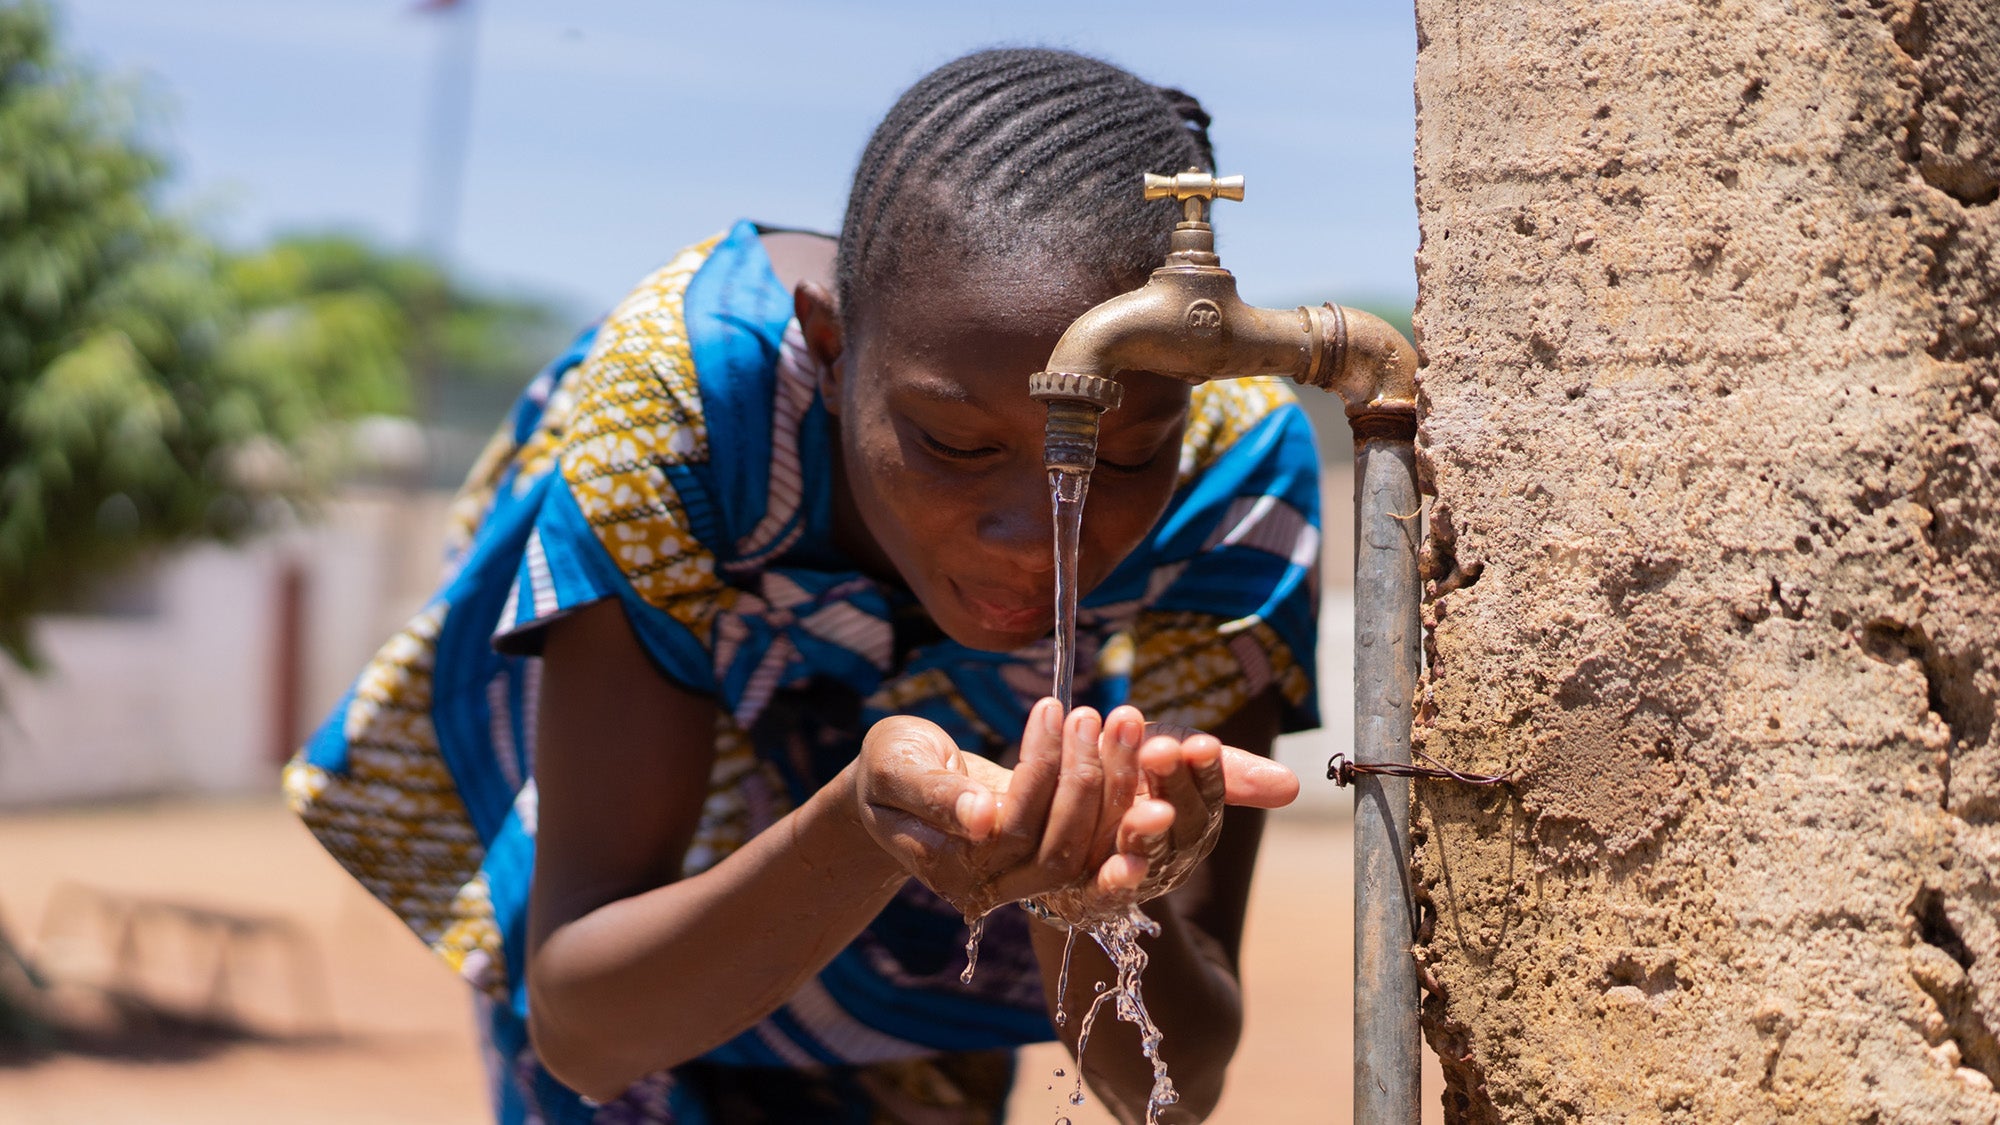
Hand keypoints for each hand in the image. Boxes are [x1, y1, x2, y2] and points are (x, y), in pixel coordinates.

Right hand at [849, 698, 1142, 917]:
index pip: (1013, 830)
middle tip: (1092, 712)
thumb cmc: (888, 768)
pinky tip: (1135, 752)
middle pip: (1058, 850)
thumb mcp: (894, 768)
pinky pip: (1095, 840)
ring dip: (1114, 785)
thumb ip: (934, 794)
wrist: (895, 786)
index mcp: (948, 867)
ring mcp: (1021, 876)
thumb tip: (979, 818)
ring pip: (1084, 850)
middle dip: (1086, 779)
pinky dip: (1122, 799)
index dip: (1042, 772)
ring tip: (1124, 720)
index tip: (1052, 708)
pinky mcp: (1046, 854)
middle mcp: (989, 885)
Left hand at [1032, 716, 1298, 923]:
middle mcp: (1169, 853)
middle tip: (1159, 751)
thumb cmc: (1123, 773)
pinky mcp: (1092, 896)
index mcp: (1193, 818)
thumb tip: (1291, 786)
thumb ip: (1224, 772)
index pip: (1207, 794)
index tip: (1200, 743)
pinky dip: (1118, 881)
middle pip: (1178, 824)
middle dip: (1171, 788)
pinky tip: (1119, 867)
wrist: (1055, 802)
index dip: (1205, 772)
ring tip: (1137, 803)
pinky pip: (1110, 893)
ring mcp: (1133, 876)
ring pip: (1144, 852)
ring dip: (1142, 825)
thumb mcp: (1171, 762)